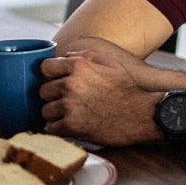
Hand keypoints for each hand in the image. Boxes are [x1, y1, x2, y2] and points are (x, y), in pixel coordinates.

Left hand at [38, 50, 160, 145]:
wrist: (142, 116)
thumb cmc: (128, 90)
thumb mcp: (112, 64)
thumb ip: (86, 55)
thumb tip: (66, 57)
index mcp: (79, 66)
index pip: (45, 67)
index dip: (51, 76)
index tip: (58, 82)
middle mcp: (71, 84)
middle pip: (43, 90)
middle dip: (53, 96)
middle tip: (68, 101)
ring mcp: (69, 106)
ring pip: (45, 111)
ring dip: (55, 114)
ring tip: (71, 115)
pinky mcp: (71, 126)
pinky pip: (50, 128)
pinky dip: (59, 129)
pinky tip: (71, 126)